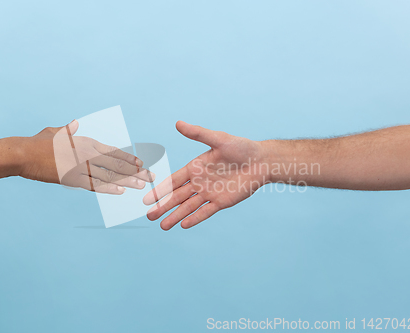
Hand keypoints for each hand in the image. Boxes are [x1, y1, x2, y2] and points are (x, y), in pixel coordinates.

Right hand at [18, 120, 152, 193]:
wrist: (22, 153)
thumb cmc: (38, 143)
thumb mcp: (55, 132)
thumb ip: (68, 130)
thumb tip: (75, 123)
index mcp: (85, 142)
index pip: (113, 151)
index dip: (129, 158)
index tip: (142, 163)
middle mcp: (87, 153)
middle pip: (116, 163)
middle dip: (136, 171)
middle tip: (151, 177)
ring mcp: (80, 166)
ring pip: (109, 175)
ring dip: (127, 181)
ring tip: (142, 186)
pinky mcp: (71, 178)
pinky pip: (94, 184)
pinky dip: (108, 188)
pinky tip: (121, 191)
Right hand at [143, 121, 269, 229]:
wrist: (262, 161)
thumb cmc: (241, 147)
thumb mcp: (218, 139)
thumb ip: (198, 134)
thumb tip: (178, 123)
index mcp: (195, 167)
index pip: (173, 181)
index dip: (160, 190)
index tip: (147, 199)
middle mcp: (199, 182)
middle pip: (177, 197)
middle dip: (163, 207)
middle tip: (149, 216)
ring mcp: (210, 193)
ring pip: (188, 207)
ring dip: (175, 216)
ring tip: (163, 226)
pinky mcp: (221, 202)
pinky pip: (205, 212)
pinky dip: (195, 218)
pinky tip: (183, 225)